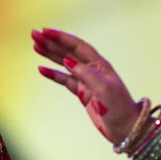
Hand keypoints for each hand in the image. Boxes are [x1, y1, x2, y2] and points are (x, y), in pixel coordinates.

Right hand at [31, 27, 141, 144]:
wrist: (126, 128)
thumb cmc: (119, 108)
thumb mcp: (105, 90)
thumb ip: (87, 74)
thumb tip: (68, 61)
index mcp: (99, 64)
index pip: (77, 46)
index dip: (61, 38)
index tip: (45, 32)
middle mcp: (92, 69)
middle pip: (68, 51)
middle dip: (51, 42)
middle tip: (34, 34)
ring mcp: (87, 81)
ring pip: (64, 63)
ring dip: (50, 54)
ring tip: (36, 46)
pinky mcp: (83, 93)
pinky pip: (65, 80)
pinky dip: (53, 74)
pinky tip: (42, 69)